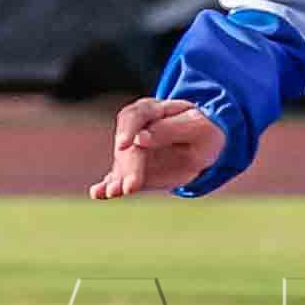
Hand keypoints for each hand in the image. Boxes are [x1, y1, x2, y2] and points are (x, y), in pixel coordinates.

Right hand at [90, 98, 223, 200]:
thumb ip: (170, 130)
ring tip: (112, 193)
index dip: (127, 130)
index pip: (134, 117)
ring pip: (121, 165)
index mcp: (152, 110)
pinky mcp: (133, 169)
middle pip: (127, 147)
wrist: (207, 145)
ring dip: (116, 179)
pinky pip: (119, 177)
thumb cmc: (204, 131)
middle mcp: (136, 129)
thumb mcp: (197, 128)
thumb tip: (140, 139)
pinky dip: (108, 185)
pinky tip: (97, 194)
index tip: (124, 145)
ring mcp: (132, 150)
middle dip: (128, 167)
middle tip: (131, 187)